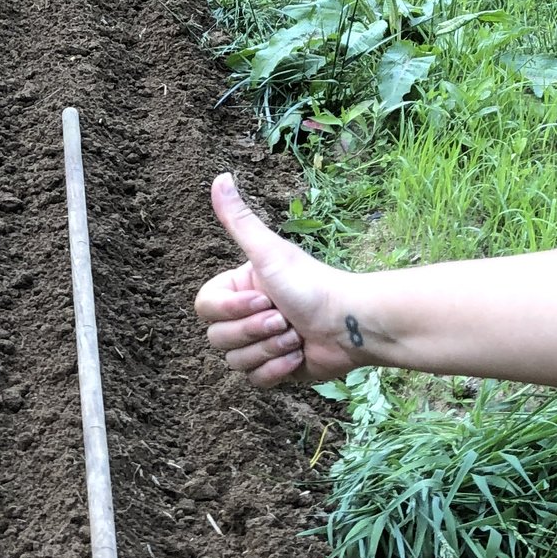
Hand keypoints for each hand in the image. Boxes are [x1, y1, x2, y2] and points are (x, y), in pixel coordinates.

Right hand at [193, 175, 362, 387]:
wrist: (351, 324)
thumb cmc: (313, 285)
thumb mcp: (270, 253)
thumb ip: (238, 220)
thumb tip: (220, 177)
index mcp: (239, 289)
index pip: (204, 309)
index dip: (232, 311)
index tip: (266, 299)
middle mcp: (245, 316)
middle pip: (218, 339)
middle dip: (256, 332)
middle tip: (286, 319)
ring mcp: (258, 343)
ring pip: (235, 362)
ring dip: (270, 350)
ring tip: (297, 337)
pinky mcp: (274, 369)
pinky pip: (255, 380)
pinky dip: (278, 370)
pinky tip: (300, 357)